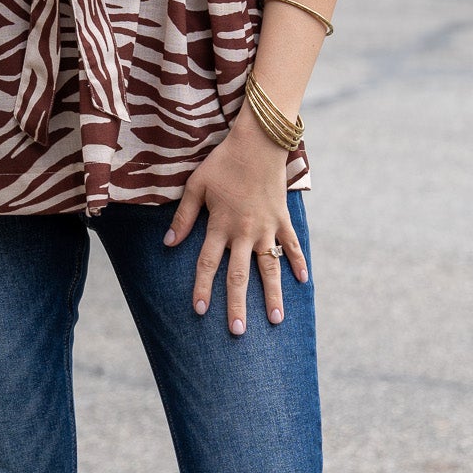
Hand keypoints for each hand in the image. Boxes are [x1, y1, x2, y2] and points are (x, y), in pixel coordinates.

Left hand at [164, 112, 307, 331]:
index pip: (208, 263)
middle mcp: (244, 231)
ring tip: (276, 320)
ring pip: (269, 267)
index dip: (203, 288)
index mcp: (220, 224)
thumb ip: (183, 217)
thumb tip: (169, 244)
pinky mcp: (283, 218)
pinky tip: (302, 282)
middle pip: (239, 275)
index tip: (200, 311)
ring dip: (273, 294)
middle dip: (237, 305)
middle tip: (238, 331)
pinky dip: (298, 262)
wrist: (259, 141)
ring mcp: (267, 226)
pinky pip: (292, 244)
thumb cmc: (223, 162)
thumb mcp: (196, 186)